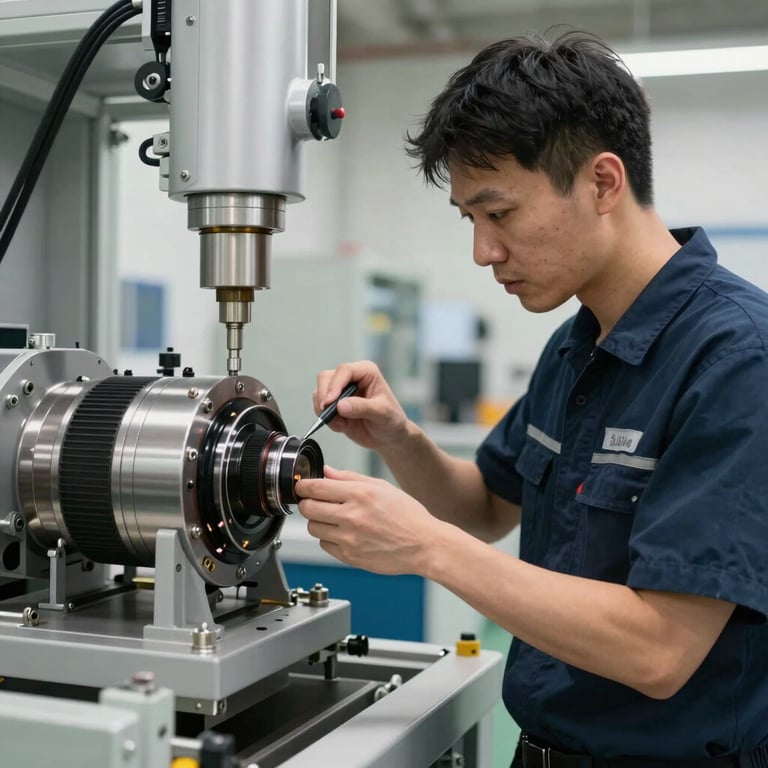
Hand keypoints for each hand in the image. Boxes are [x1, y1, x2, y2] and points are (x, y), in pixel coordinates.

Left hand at [296, 466, 439, 574]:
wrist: (424, 544)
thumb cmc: (407, 515)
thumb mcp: (381, 486)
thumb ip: (349, 477)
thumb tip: (326, 472)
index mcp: (360, 494)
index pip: (315, 488)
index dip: (303, 486)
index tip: (303, 486)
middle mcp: (352, 516)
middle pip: (307, 508)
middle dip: (307, 503)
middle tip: (315, 501)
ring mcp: (349, 538)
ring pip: (313, 527)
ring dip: (318, 521)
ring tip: (333, 518)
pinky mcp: (349, 556)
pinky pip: (324, 545)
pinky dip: (329, 538)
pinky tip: (344, 533)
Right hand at [311, 361, 408, 449]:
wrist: (388, 437)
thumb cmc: (391, 421)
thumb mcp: (382, 414)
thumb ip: (362, 408)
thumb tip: (340, 405)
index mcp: (366, 372)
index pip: (344, 371)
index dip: (335, 385)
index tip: (330, 402)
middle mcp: (351, 378)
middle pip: (326, 377)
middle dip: (324, 396)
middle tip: (328, 412)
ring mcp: (341, 391)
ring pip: (319, 392)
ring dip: (325, 410)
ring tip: (342, 424)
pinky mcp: (334, 404)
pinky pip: (319, 407)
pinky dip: (326, 419)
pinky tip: (341, 426)